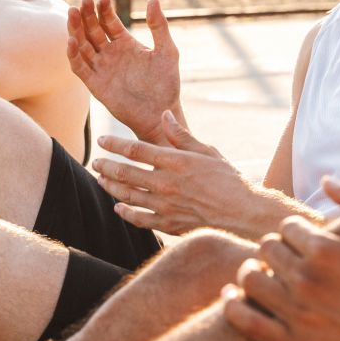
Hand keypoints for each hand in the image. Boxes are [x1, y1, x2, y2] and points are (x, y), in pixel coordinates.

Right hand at [67, 0, 180, 141]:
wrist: (160, 113)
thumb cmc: (166, 84)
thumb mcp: (167, 51)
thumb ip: (159, 26)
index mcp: (125, 43)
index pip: (109, 22)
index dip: (104, 10)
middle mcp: (110, 54)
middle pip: (92, 30)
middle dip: (87, 15)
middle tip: (84, 0)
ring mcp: (101, 68)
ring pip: (82, 45)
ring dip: (76, 29)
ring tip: (73, 13)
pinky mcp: (94, 84)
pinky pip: (79, 67)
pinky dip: (73, 54)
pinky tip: (71, 41)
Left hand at [94, 110, 267, 235]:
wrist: (243, 214)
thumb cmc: (228, 180)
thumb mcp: (208, 152)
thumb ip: (182, 135)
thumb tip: (164, 116)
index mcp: (176, 162)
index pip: (135, 150)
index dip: (114, 144)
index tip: (102, 140)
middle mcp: (167, 184)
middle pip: (125, 173)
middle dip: (106, 166)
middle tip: (96, 162)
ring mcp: (166, 206)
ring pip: (128, 196)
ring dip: (111, 188)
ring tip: (102, 181)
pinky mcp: (170, 224)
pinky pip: (140, 219)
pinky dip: (126, 212)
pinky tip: (119, 207)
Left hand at [222, 177, 339, 340]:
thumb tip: (327, 179)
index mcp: (327, 251)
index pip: (287, 228)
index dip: (295, 231)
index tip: (304, 240)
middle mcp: (307, 281)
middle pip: (266, 250)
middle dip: (275, 249)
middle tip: (285, 257)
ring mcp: (297, 316)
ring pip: (249, 279)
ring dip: (251, 271)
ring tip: (261, 274)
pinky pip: (245, 321)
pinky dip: (232, 304)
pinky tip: (232, 296)